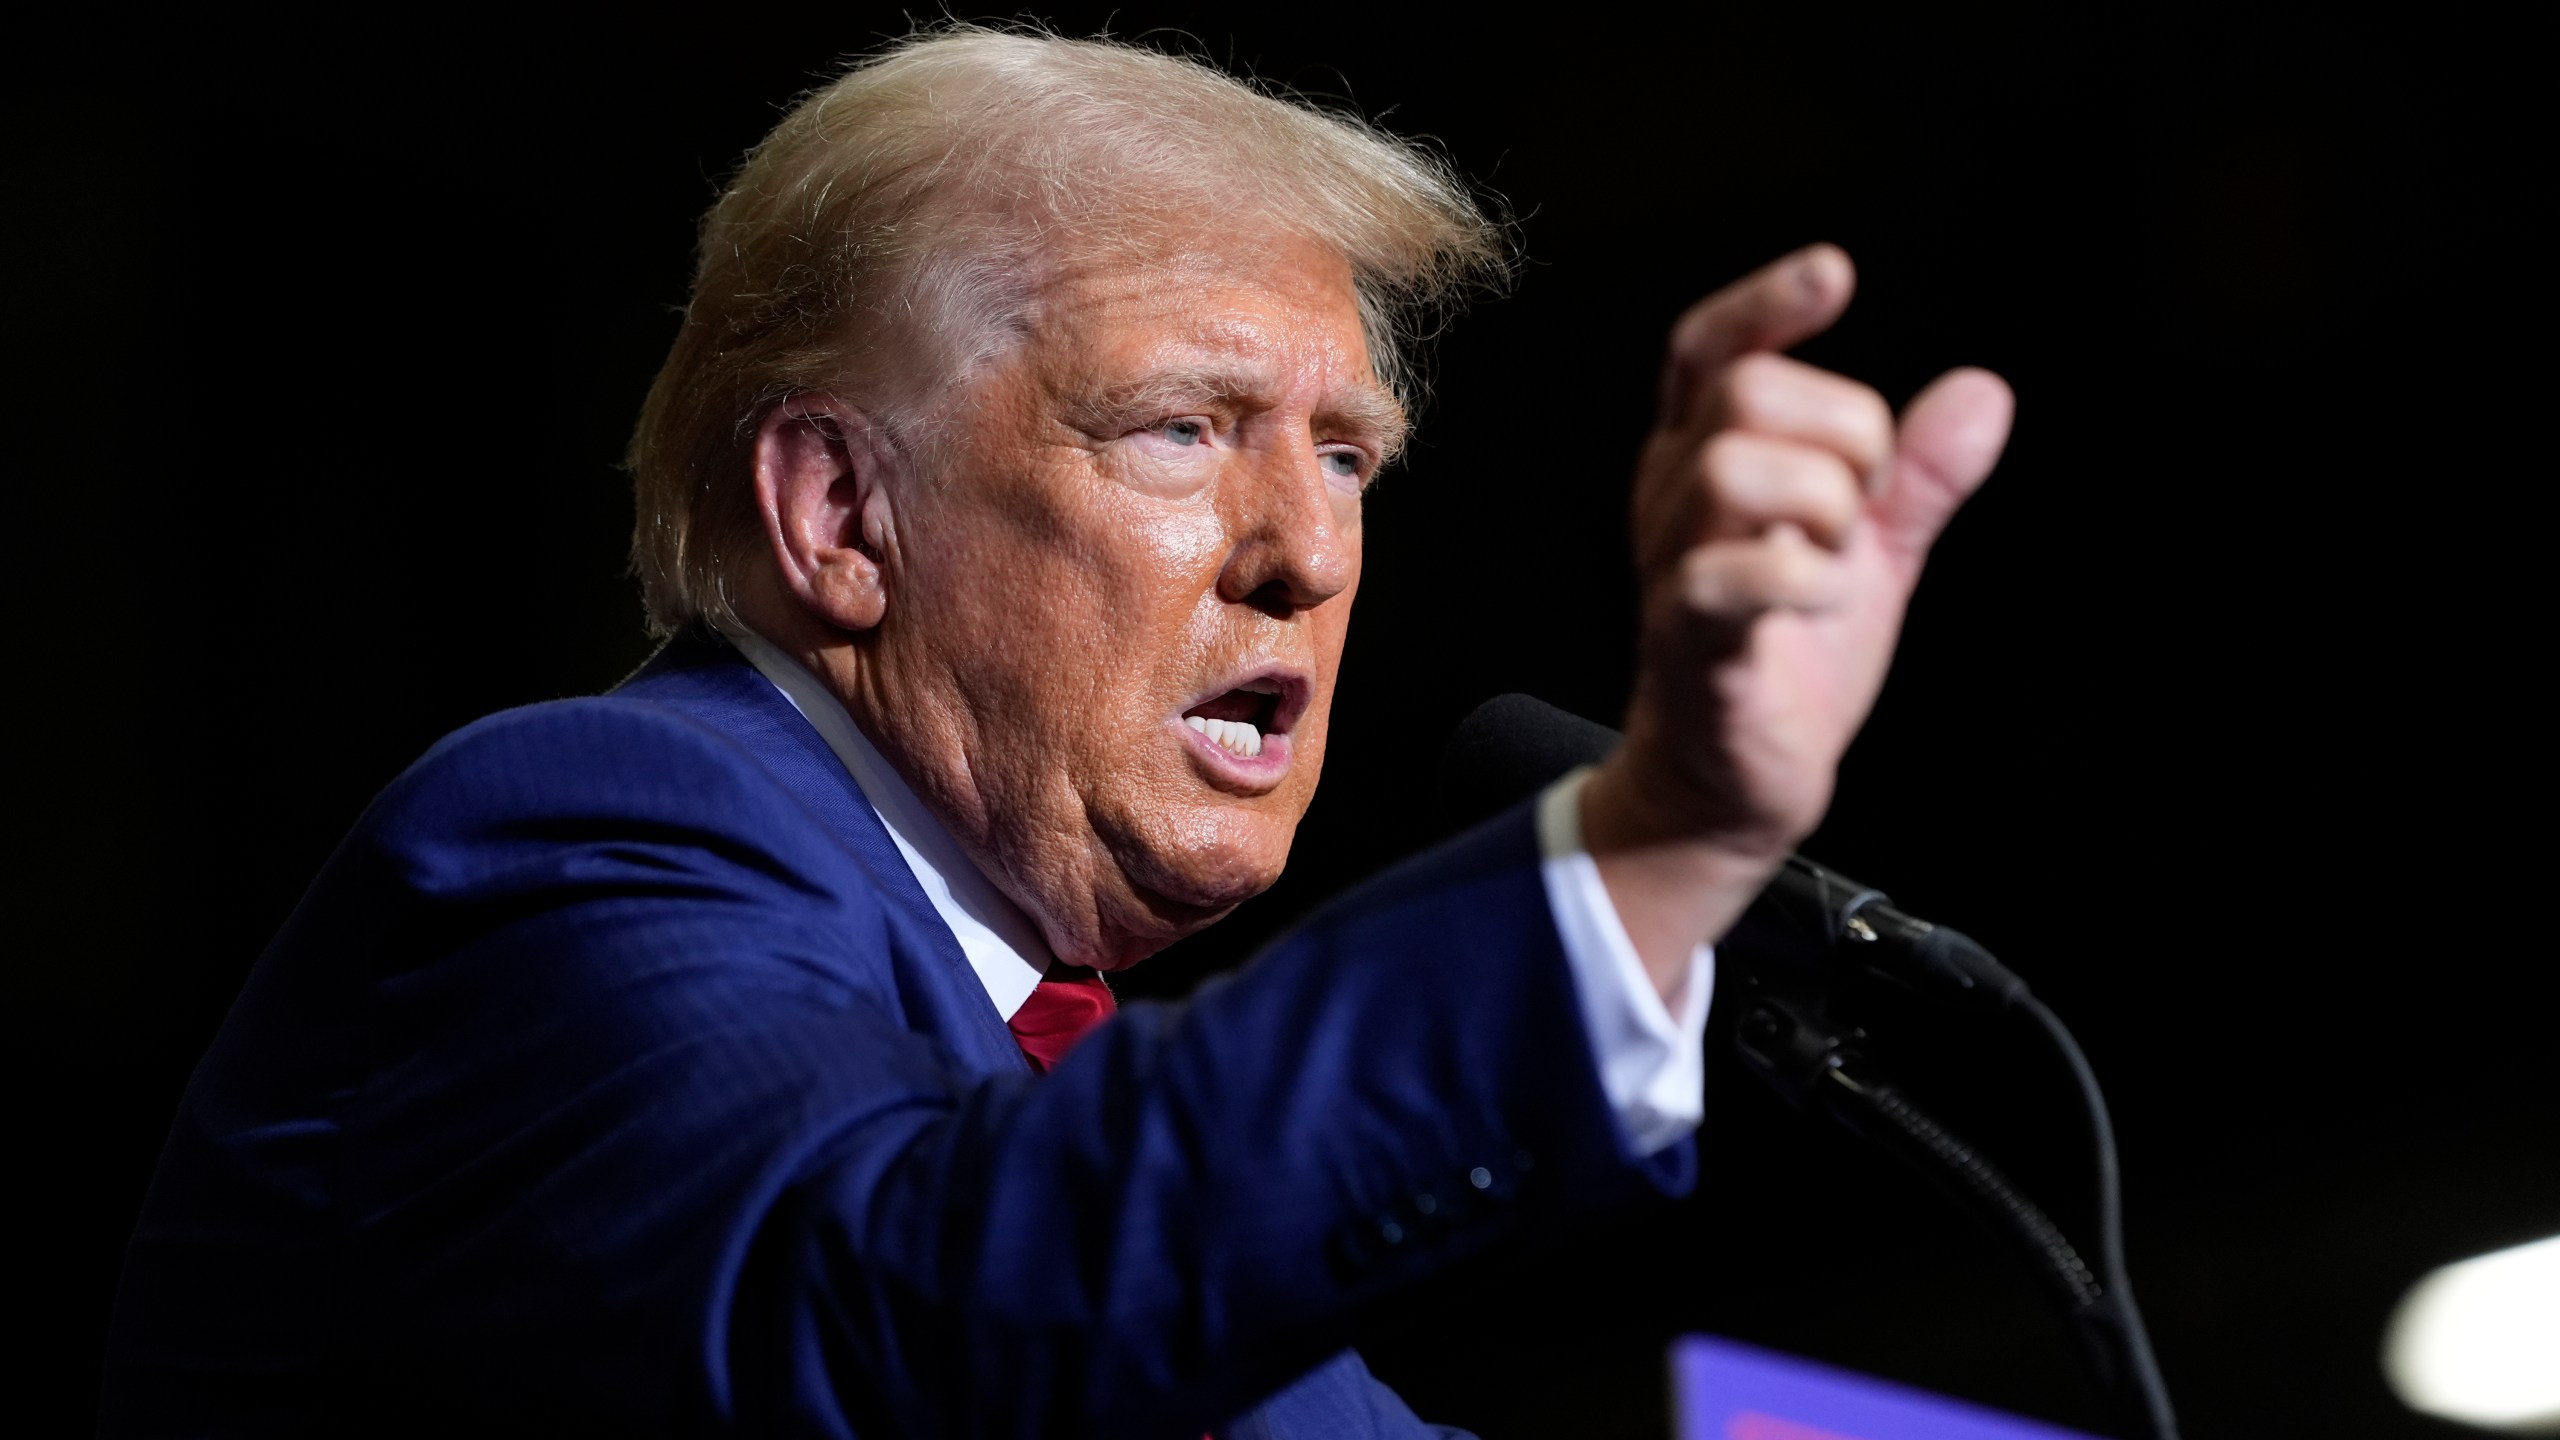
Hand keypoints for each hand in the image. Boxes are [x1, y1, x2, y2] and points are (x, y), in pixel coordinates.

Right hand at [1580, 245, 2014, 1000]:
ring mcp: (1671, 566)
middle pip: (1745, 393)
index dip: (1766, 302)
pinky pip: (1724, 575)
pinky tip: (1825, 600)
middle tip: (1861, 508)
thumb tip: (1984, 393)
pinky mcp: (1687, 639)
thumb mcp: (1869, 550)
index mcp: (1704, 463)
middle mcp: (1673, 499)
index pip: (1711, 351)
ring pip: (1732, 467)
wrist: (1737, 781)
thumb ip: (1920, 476)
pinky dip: (1799, 576)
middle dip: (1841, 432)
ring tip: (1833, 562)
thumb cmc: (1787, 656)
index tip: (1835, 274)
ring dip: (1821, 505)